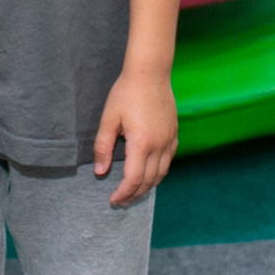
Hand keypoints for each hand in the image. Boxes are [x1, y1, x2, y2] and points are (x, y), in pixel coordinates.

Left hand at [94, 65, 177, 206]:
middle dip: (133, 195)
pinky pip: (168, 161)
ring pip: (161, 174)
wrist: (150, 73)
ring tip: (133, 192)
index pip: (133, 180)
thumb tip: (100, 172)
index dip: (122, 194)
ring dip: (147, 187)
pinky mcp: (174, 134)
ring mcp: (169, 141)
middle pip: (148, 181)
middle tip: (120, 201)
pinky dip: (158, 173)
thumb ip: (103, 147)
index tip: (112, 200)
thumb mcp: (108, 119)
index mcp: (141, 144)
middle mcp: (159, 146)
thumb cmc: (126, 93)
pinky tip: (149, 173)